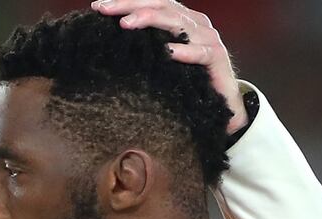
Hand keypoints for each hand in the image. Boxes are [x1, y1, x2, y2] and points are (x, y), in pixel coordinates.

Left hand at [90, 0, 247, 133]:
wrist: (224, 104)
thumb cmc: (190, 80)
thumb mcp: (163, 59)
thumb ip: (147, 45)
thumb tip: (112, 39)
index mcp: (182, 19)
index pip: (152, 2)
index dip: (126, 1)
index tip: (97, 7)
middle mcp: (196, 23)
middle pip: (162, 6)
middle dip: (130, 5)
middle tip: (104, 9)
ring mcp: (208, 38)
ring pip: (179, 22)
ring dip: (150, 20)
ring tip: (126, 24)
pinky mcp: (218, 58)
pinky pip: (201, 53)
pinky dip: (185, 51)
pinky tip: (168, 52)